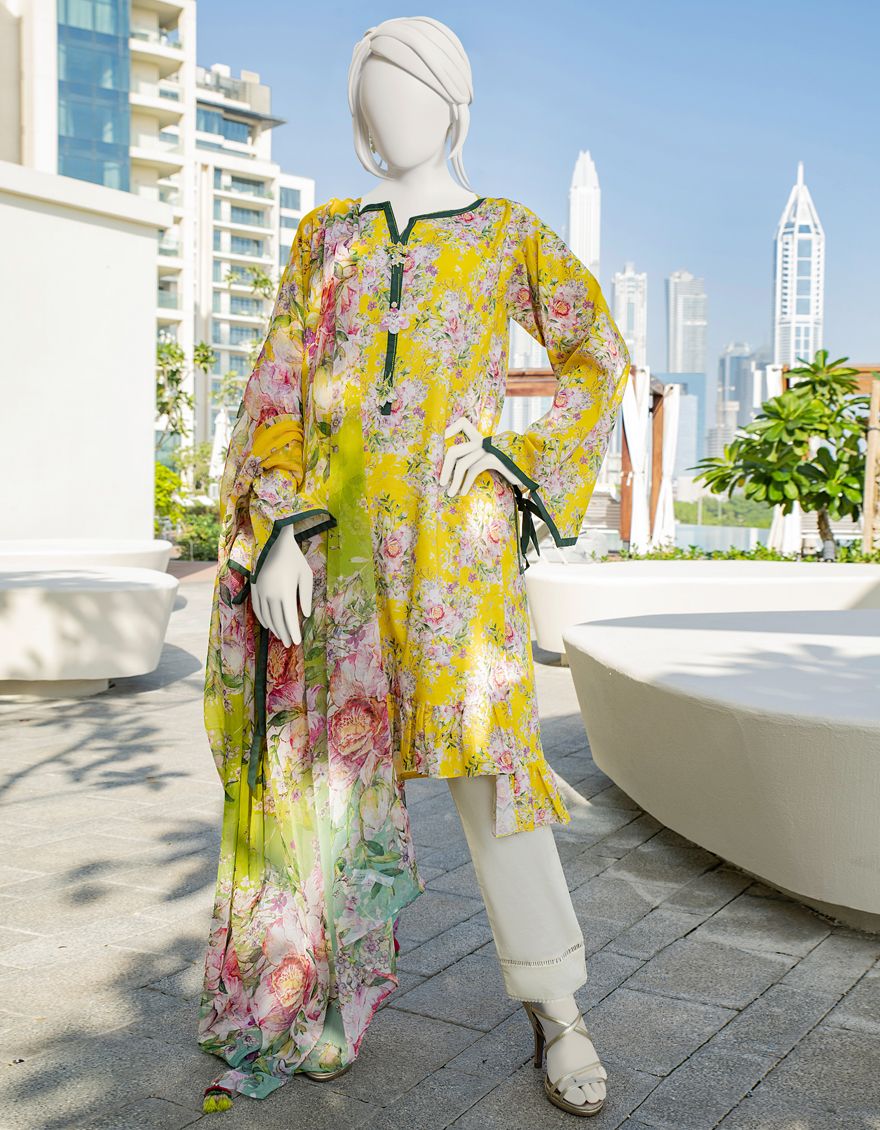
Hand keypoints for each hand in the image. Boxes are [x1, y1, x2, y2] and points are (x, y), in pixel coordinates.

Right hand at [251, 525, 312, 646]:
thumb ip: (305, 596)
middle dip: (284, 634)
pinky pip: (257, 608)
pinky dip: (262, 619)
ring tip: (281, 636)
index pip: (289, 618)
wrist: (275, 542)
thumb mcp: (306, 575)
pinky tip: (268, 625)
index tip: (297, 642)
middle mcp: (271, 594)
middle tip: (289, 644)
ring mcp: (261, 591)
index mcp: (285, 592)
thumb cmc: (295, 558)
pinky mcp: (254, 587)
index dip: (293, 632)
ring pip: (266, 616)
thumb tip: (305, 615)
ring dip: (274, 628)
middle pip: (277, 620)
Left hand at [441, 417, 523, 494]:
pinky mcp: (494, 458)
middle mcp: (484, 442)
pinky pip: (473, 470)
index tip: (443, 441)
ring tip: (450, 492)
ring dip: (453, 480)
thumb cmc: (515, 467)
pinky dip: (465, 483)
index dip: (451, 429)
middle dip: (444, 467)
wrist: (534, 466)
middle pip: (454, 450)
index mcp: (483, 439)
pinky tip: (462, 491)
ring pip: (461, 462)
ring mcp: (489, 449)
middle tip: (440, 482)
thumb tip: (459, 469)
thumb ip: (479, 460)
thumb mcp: (494, 461)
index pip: (464, 423)